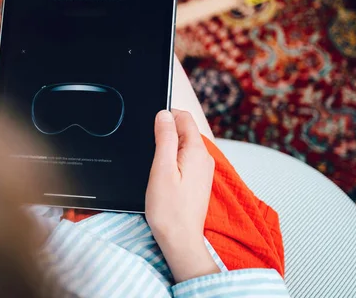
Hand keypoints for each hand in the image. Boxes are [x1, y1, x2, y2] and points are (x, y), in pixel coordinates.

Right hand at [145, 109, 218, 282]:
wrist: (180, 240)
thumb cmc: (168, 209)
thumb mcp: (161, 168)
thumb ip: (165, 138)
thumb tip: (164, 114)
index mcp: (196, 150)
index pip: (184, 117)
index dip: (165, 117)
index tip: (151, 130)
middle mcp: (204, 157)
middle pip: (184, 130)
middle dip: (166, 133)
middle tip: (151, 151)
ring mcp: (203, 169)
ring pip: (184, 144)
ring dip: (168, 148)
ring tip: (157, 166)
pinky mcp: (198, 179)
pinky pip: (185, 158)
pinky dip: (173, 160)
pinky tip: (164, 175)